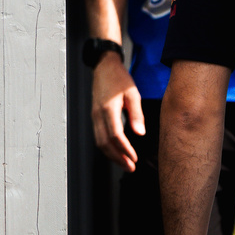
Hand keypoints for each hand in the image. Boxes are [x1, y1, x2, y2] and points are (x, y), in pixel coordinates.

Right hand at [91, 52, 144, 170]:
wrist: (104, 67)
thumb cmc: (119, 79)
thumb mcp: (133, 93)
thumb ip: (136, 114)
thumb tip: (140, 133)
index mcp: (108, 108)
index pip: (115, 135)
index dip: (124, 149)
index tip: (134, 158)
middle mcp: (98, 115)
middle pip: (104, 143)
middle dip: (117, 158)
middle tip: (130, 167)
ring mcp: (94, 116)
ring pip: (99, 142)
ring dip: (111, 155)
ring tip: (125, 163)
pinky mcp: (94, 117)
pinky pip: (98, 136)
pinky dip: (107, 147)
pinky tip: (117, 152)